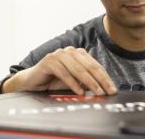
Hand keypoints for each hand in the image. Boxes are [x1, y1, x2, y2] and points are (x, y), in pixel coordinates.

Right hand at [2, 46, 116, 95]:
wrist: (31, 82)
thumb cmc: (53, 81)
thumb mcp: (74, 82)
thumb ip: (86, 82)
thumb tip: (103, 88)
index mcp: (79, 54)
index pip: (96, 66)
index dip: (105, 78)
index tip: (113, 89)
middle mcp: (70, 51)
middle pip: (90, 66)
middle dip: (101, 80)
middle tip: (109, 91)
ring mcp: (60, 54)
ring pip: (79, 69)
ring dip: (90, 82)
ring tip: (97, 92)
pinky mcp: (50, 60)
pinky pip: (65, 73)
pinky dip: (73, 84)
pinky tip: (80, 92)